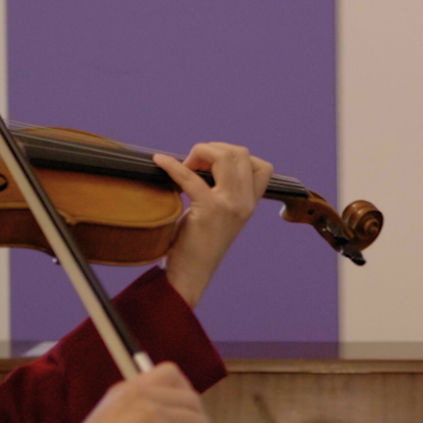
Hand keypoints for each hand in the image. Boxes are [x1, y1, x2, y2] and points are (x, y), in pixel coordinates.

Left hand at [156, 142, 272, 307]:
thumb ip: (223, 191)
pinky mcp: (208, 210)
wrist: (191, 274)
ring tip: (185, 165)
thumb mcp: (221, 215)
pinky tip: (160, 162)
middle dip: (213, 149)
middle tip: (193, 164)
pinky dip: (172, 165)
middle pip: (240, 153)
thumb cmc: (199, 244)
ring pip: (224, 157)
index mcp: (250, 204)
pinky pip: (191, 176)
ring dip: (200, 152)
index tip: (212, 165)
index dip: (236, 156)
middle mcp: (244, 203)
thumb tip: (202, 161)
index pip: (262, 166)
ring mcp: (229, 205)